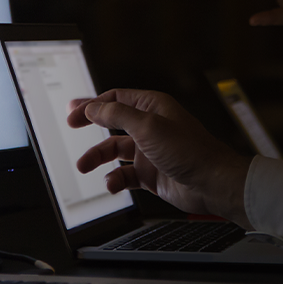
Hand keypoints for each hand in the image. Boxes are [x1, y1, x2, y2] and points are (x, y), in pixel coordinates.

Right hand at [67, 89, 251, 228]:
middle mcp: (151, 127)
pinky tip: (112, 183)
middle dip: (91, 128)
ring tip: (84, 165)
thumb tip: (92, 107)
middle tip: (71, 128)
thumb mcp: (148, 127)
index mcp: (153, 107)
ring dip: (98, 158)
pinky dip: (115, 179)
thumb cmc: (189, 151)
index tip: (73, 113)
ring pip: (115, 151)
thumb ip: (117, 115)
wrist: (211, 183)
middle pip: (113, 123)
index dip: (93, 104)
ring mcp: (151, 151)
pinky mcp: (151, 173)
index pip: (116, 99)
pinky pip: (124, 175)